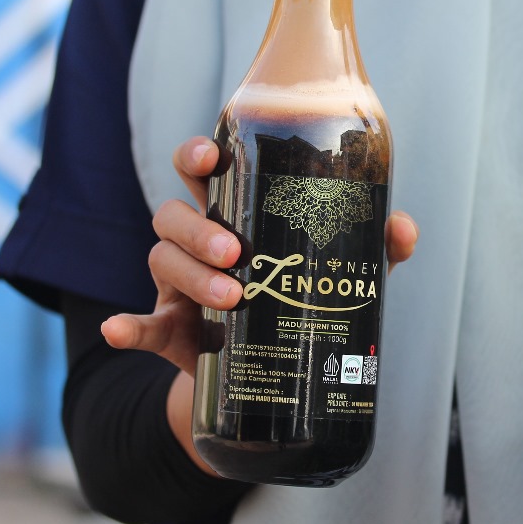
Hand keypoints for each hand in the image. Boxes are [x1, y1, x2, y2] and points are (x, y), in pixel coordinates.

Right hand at [100, 136, 419, 376]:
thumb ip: (372, 247)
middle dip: (198, 227)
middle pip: (174, 212)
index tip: (210, 156)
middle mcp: (197, 240)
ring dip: (190, 275)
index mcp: (233, 213)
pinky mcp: (168, 328)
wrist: (270, 369)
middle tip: (235, 252)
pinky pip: (140, 324)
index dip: (197, 154)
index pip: (203, 169)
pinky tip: (120, 331)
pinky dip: (126, 326)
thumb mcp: (339, 271)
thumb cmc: (302, 297)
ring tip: (231, 298)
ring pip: (162, 260)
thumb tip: (402, 228)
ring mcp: (177, 284)